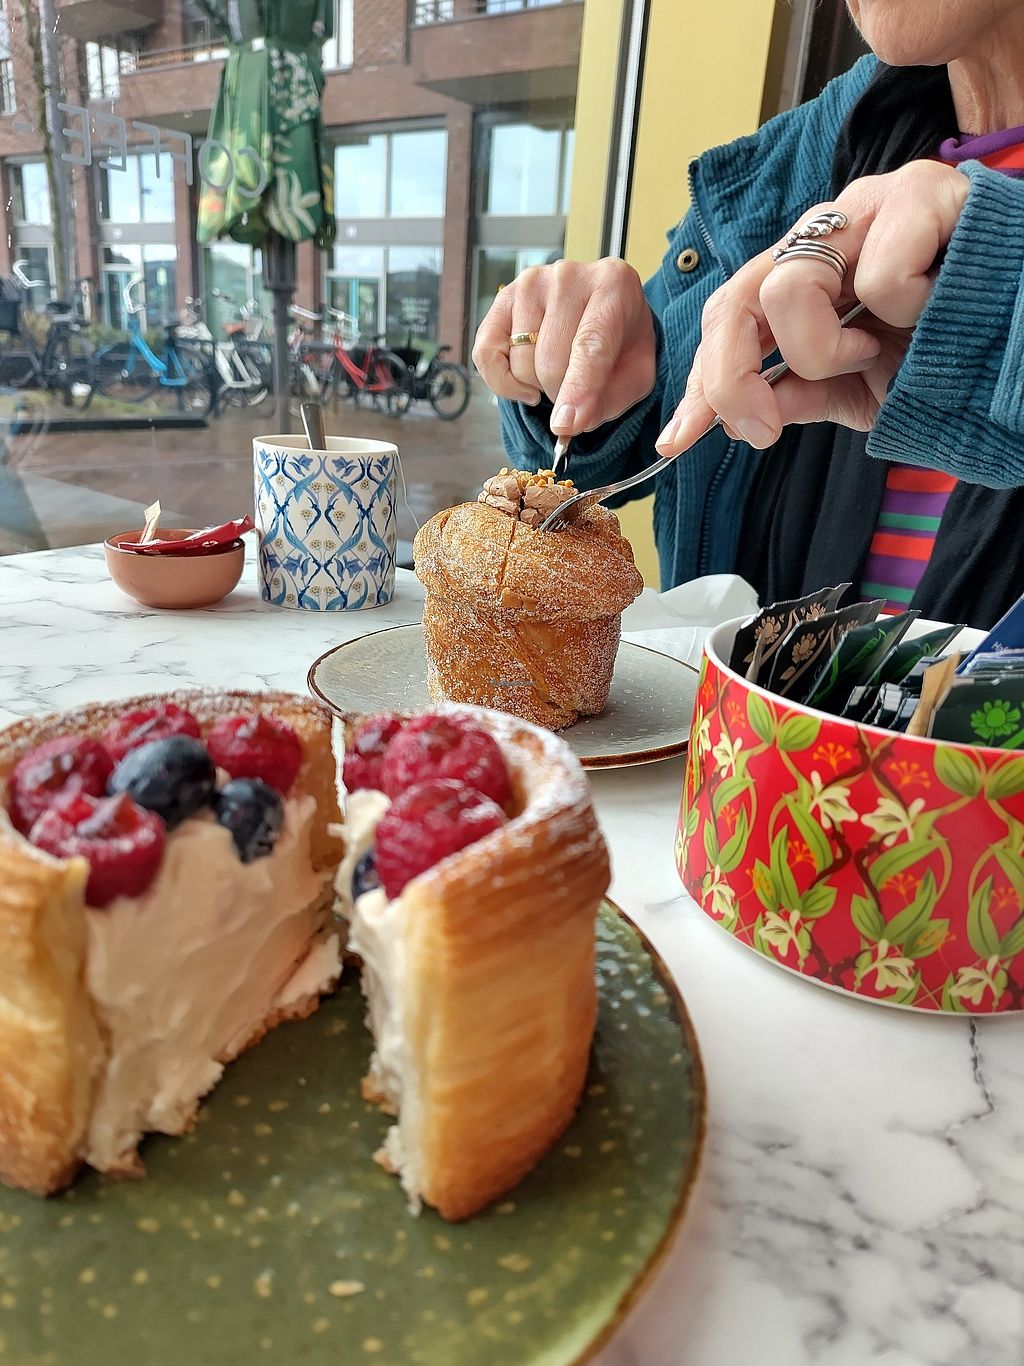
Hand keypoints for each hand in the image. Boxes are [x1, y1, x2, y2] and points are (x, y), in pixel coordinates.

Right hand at [472, 258, 656, 435]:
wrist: (603, 311)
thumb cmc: (620, 343)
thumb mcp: (635, 374)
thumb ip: (610, 400)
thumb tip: (568, 423)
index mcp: (613, 286)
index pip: (589, 345)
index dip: (578, 390)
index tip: (566, 425)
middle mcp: (569, 277)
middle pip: (550, 361)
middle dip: (561, 393)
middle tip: (574, 388)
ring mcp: (530, 283)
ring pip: (521, 363)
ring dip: (537, 384)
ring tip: (556, 370)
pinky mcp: (502, 298)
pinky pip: (486, 354)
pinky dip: (503, 381)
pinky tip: (525, 380)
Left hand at [655, 161, 970, 454]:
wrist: (1020, 342)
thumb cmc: (945, 351)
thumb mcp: (859, 390)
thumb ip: (796, 395)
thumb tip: (733, 419)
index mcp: (803, 273)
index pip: (727, 316)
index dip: (699, 380)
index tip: (676, 440)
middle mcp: (824, 233)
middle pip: (735, 298)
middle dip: (731, 377)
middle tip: (761, 428)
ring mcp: (868, 206)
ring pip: (790, 287)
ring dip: (826, 349)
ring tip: (877, 349)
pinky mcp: (923, 192)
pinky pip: (881, 276)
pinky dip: (907, 310)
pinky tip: (934, 304)